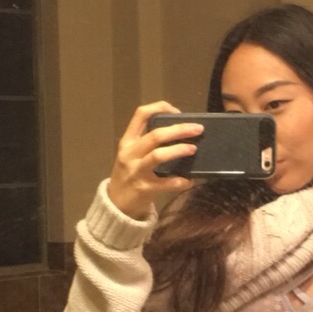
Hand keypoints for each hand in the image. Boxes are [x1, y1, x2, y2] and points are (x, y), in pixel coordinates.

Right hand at [105, 101, 203, 219]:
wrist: (115, 203)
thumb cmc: (128, 174)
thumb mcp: (131, 154)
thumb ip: (147, 143)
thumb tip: (179, 132)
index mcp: (128, 141)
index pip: (141, 114)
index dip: (160, 108)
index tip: (177, 112)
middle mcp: (130, 154)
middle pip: (155, 135)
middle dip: (179, 130)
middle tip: (197, 129)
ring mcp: (136, 171)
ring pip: (158, 155)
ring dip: (178, 150)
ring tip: (193, 149)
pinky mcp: (144, 189)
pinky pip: (166, 184)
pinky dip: (180, 181)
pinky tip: (189, 180)